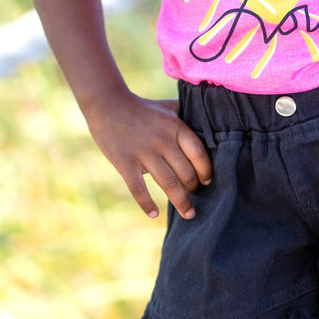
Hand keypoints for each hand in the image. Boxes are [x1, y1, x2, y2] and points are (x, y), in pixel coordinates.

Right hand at [83, 90, 212, 219]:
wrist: (108, 104)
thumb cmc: (143, 108)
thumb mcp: (169, 107)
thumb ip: (188, 115)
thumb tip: (210, 125)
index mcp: (176, 127)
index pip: (199, 155)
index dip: (206, 171)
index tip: (208, 181)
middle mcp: (162, 141)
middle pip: (186, 173)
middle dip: (194, 188)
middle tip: (194, 194)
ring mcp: (143, 153)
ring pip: (168, 184)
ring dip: (181, 203)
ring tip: (189, 214)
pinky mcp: (125, 163)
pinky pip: (138, 189)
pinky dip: (147, 204)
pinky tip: (154, 214)